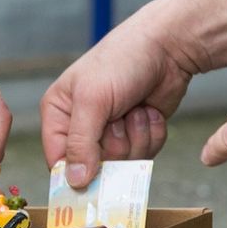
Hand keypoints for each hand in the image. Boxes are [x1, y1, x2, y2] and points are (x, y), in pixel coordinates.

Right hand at [40, 1, 195, 187]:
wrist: (168, 46)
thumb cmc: (122, 60)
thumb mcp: (93, 99)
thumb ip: (81, 142)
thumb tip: (74, 182)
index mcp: (59, 114)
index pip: (57, 161)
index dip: (75, 174)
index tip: (94, 180)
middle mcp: (82, 126)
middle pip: (95, 167)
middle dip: (115, 144)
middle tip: (120, 118)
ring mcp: (111, 131)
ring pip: (123, 163)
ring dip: (136, 137)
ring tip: (136, 108)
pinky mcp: (137, 134)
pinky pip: (145, 155)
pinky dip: (151, 134)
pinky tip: (148, 110)